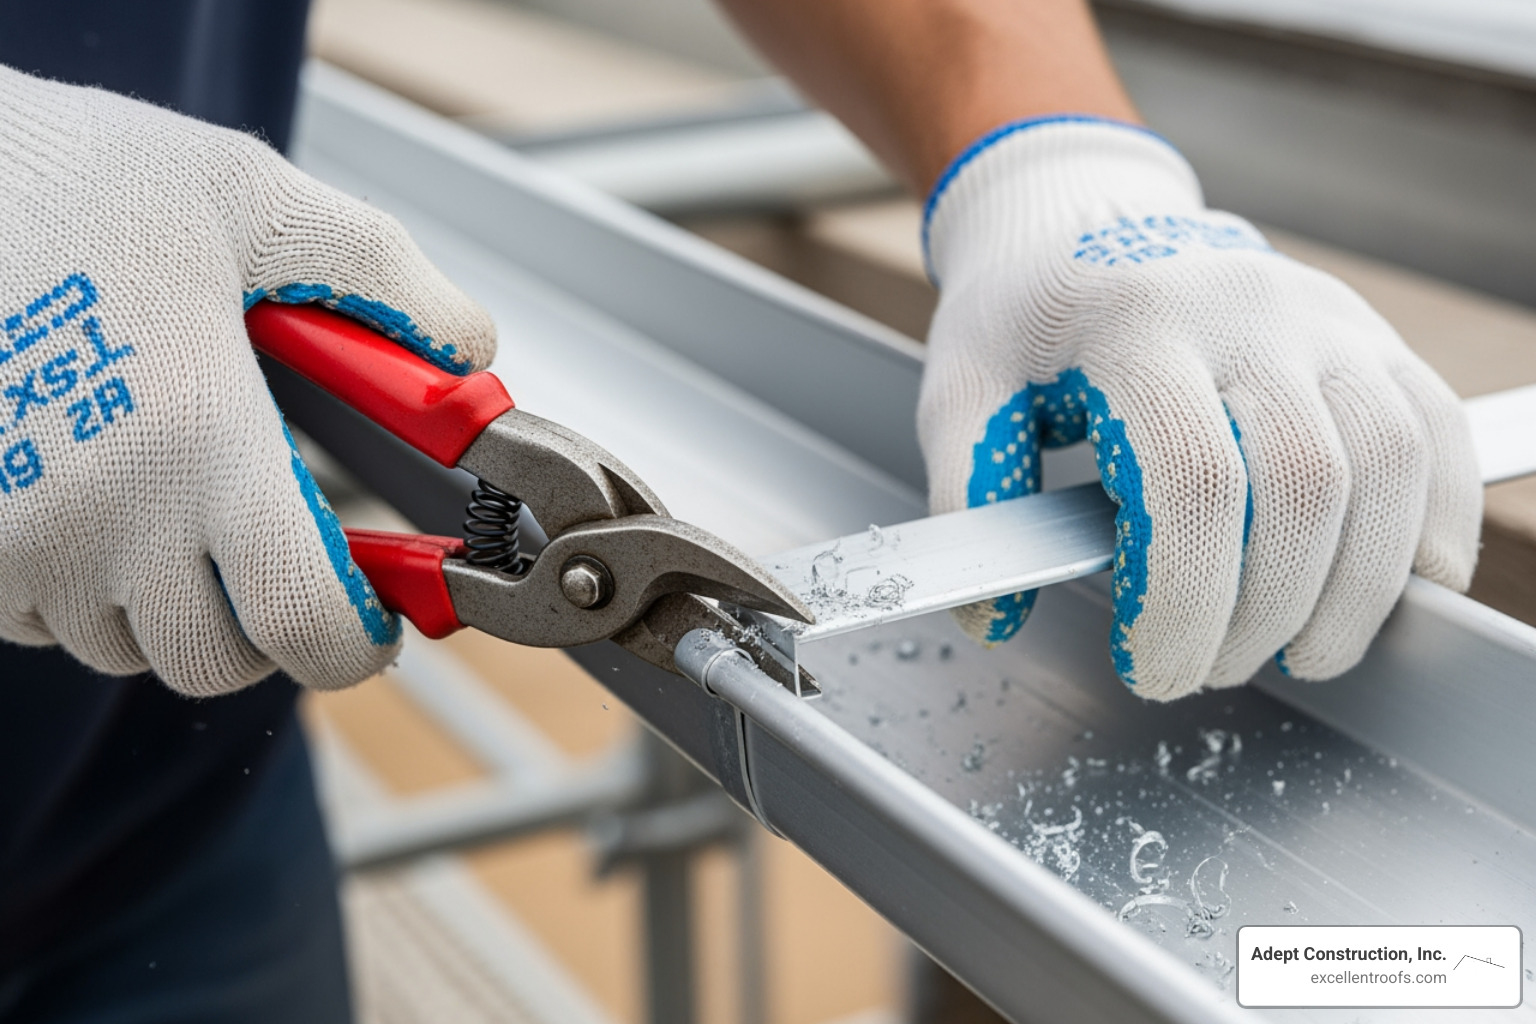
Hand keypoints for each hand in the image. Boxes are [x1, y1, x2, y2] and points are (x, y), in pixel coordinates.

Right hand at [0, 66, 494, 695]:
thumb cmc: (71, 181)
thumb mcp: (255, 199)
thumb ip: (385, 279)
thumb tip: (468, 352)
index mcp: (196, 437)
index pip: (302, 622)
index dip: (355, 642)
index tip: (371, 617)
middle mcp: (100, 513)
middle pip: (216, 660)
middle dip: (265, 622)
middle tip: (274, 547)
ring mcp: (15, 542)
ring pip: (124, 648)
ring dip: (167, 606)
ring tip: (174, 500)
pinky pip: (40, 622)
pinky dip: (81, 591)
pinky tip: (95, 500)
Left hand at [919, 118, 1480, 699]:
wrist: (1091, 226)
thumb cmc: (1027, 320)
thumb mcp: (963, 387)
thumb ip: (966, 496)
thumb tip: (994, 614)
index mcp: (1139, 326)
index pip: (1194, 482)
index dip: (1182, 600)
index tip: (1150, 663)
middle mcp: (1250, 313)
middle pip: (1304, 486)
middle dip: (1263, 614)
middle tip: (1210, 666)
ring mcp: (1327, 322)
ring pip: (1390, 467)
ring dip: (1354, 594)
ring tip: (1296, 651)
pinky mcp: (1375, 341)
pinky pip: (1439, 439)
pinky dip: (1432, 529)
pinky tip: (1385, 591)